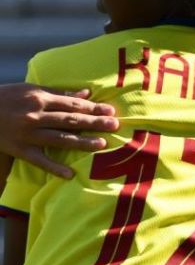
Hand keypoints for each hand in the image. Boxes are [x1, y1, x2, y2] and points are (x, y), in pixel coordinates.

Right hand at [0, 84, 117, 177]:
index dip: (92, 107)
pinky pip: (40, 160)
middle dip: (94, 122)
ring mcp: (27, 134)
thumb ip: (59, 93)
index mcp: (39, 99)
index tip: (110, 110)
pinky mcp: (20, 149)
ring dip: (81, 142)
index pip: (72, 104)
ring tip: (102, 144)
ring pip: (59, 139)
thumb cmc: (8, 97)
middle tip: (114, 125)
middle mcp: (35, 116)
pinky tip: (70, 175)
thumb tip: (86, 94)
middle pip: (70, 120)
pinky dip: (54, 168)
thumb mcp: (31, 89)